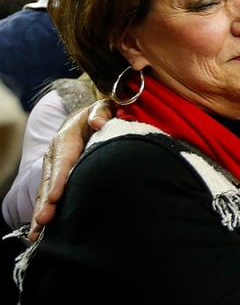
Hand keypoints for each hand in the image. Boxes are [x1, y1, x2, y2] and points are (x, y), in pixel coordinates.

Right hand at [29, 99, 112, 241]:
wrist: (89, 116)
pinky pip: (48, 196)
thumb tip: (99, 122)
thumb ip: (102, 112)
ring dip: (41, 212)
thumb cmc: (99, 114)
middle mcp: (56, 154)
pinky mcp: (55, 178)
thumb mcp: (102, 107)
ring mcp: (53, 167)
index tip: (56, 196)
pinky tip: (40, 233)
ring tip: (36, 234)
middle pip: (49, 180)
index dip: (58, 179)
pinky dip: (44, 212)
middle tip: (44, 221)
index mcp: (66, 138)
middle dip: (45, 202)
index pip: (63, 160)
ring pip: (45, 191)